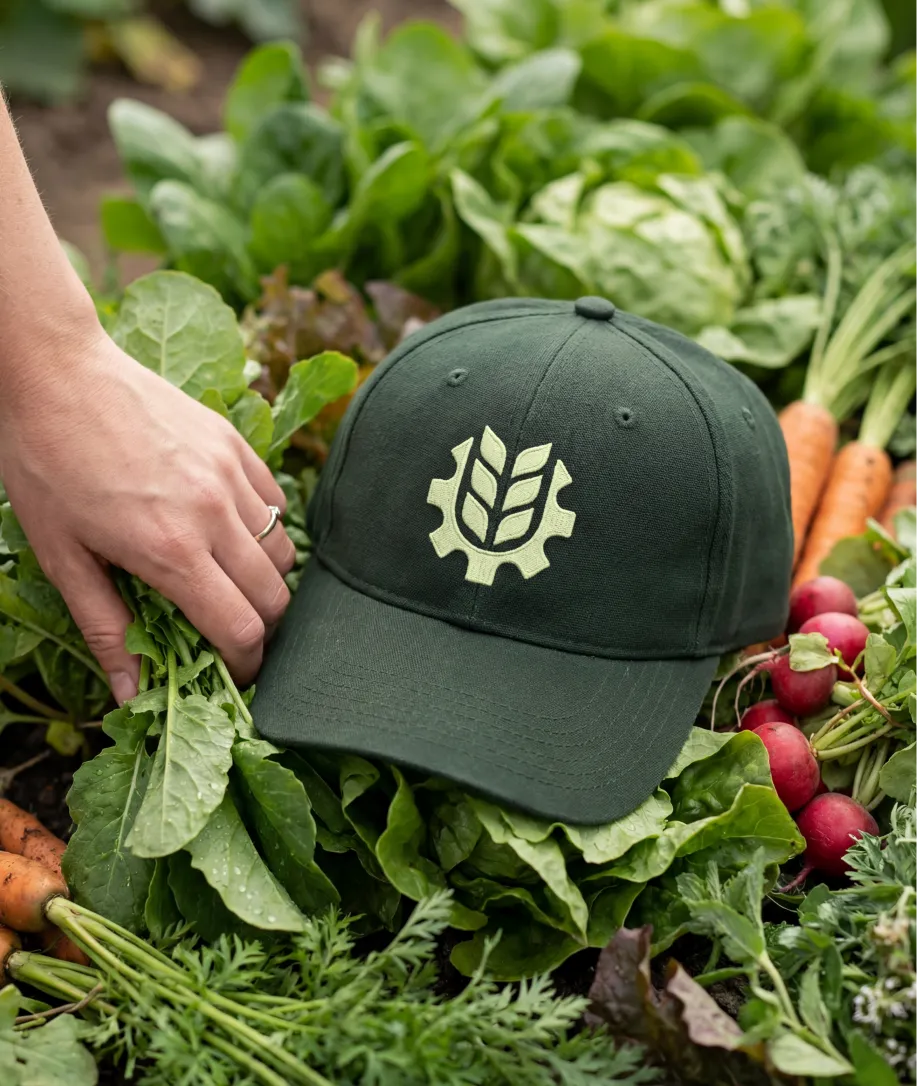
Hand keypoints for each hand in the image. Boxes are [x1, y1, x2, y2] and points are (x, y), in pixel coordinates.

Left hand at [0, 323, 295, 701]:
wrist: (55, 374)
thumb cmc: (46, 465)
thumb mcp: (64, 557)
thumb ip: (107, 628)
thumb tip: (133, 693)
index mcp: (170, 550)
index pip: (242, 628)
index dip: (244, 664)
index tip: (230, 671)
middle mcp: (213, 514)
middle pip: (275, 596)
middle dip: (261, 628)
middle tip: (230, 632)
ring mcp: (230, 475)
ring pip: (283, 551)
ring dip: (265, 580)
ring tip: (229, 581)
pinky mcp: (235, 445)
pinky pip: (276, 502)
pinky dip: (266, 529)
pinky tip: (231, 531)